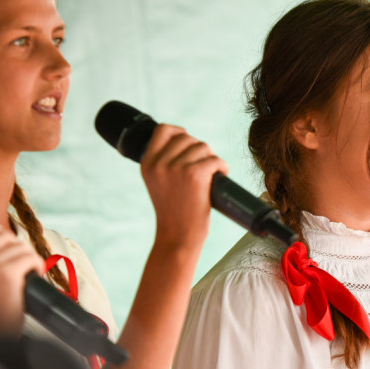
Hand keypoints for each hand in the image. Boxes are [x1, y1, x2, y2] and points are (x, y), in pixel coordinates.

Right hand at [0, 222, 43, 337]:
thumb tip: (2, 235)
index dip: (0, 235)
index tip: (7, 248)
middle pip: (5, 236)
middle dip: (16, 249)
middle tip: (18, 267)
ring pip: (20, 247)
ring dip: (28, 260)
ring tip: (23, 275)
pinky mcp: (7, 274)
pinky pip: (31, 257)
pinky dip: (37, 266)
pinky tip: (32, 277)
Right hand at [139, 123, 228, 248]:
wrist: (177, 238)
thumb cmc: (173, 213)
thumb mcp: (158, 184)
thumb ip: (164, 164)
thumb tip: (187, 141)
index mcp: (147, 164)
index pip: (163, 130)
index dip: (179, 132)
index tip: (189, 142)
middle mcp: (159, 163)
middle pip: (187, 138)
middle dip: (200, 150)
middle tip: (204, 168)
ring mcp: (176, 168)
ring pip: (204, 147)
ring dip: (212, 159)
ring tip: (212, 176)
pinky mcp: (195, 174)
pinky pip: (216, 160)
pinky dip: (223, 167)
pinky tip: (221, 177)